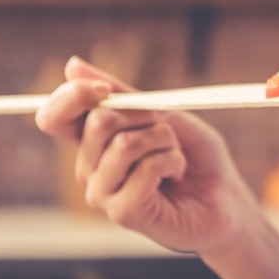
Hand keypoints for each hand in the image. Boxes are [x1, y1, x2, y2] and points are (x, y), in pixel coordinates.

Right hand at [35, 56, 257, 254]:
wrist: (225, 199)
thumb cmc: (193, 155)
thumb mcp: (162, 113)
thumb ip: (119, 94)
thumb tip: (71, 66)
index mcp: (92, 142)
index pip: (53, 116)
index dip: (73, 95)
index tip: (105, 89)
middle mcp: (89, 168)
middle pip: (97, 121)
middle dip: (146, 115)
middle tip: (167, 132)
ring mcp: (101, 193)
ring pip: (125, 143)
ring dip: (165, 141)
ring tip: (175, 158)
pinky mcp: (122, 213)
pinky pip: (146, 168)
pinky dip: (173, 162)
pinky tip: (175, 176)